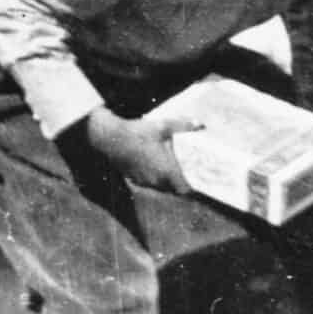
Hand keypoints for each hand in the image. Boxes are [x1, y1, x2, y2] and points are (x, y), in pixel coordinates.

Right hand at [82, 107, 197, 195]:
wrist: (111, 138)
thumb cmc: (139, 132)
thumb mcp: (163, 126)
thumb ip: (183, 126)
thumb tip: (201, 124)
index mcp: (167, 171)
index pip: (184, 189)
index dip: (190, 187)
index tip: (195, 181)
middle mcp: (156, 180)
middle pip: (173, 189)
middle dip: (178, 182)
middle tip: (184, 171)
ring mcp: (144, 181)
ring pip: (160, 187)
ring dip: (165, 180)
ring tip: (169, 167)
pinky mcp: (134, 179)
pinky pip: (148, 183)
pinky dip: (153, 178)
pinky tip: (153, 165)